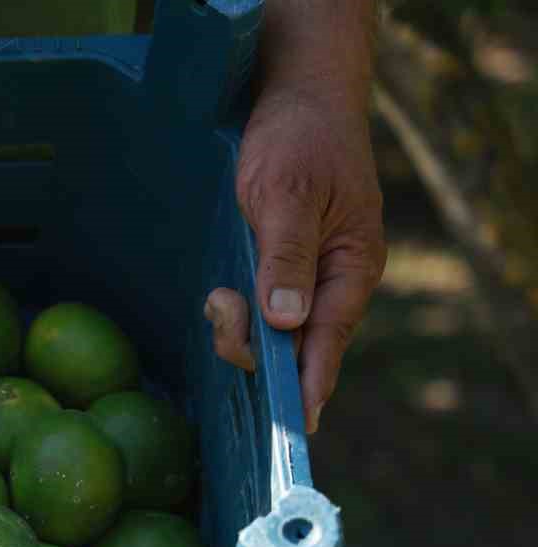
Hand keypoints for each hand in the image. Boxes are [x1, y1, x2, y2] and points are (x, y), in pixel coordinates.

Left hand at [205, 86, 386, 433]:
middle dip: (250, 345)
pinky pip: (263, 311)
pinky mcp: (284, 269)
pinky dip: (238, 313)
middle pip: (294, 348)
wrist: (298, 97)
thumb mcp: (286, 195)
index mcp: (351, 268)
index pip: (328, 344)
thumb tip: (287, 321)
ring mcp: (310, 278)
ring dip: (238, 326)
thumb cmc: (298, 140)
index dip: (307, 387)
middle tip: (218, 306)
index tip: (294, 428)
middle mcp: (335, 282)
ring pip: (273, 333)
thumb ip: (285, 258)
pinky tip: (221, 300)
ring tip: (216, 294)